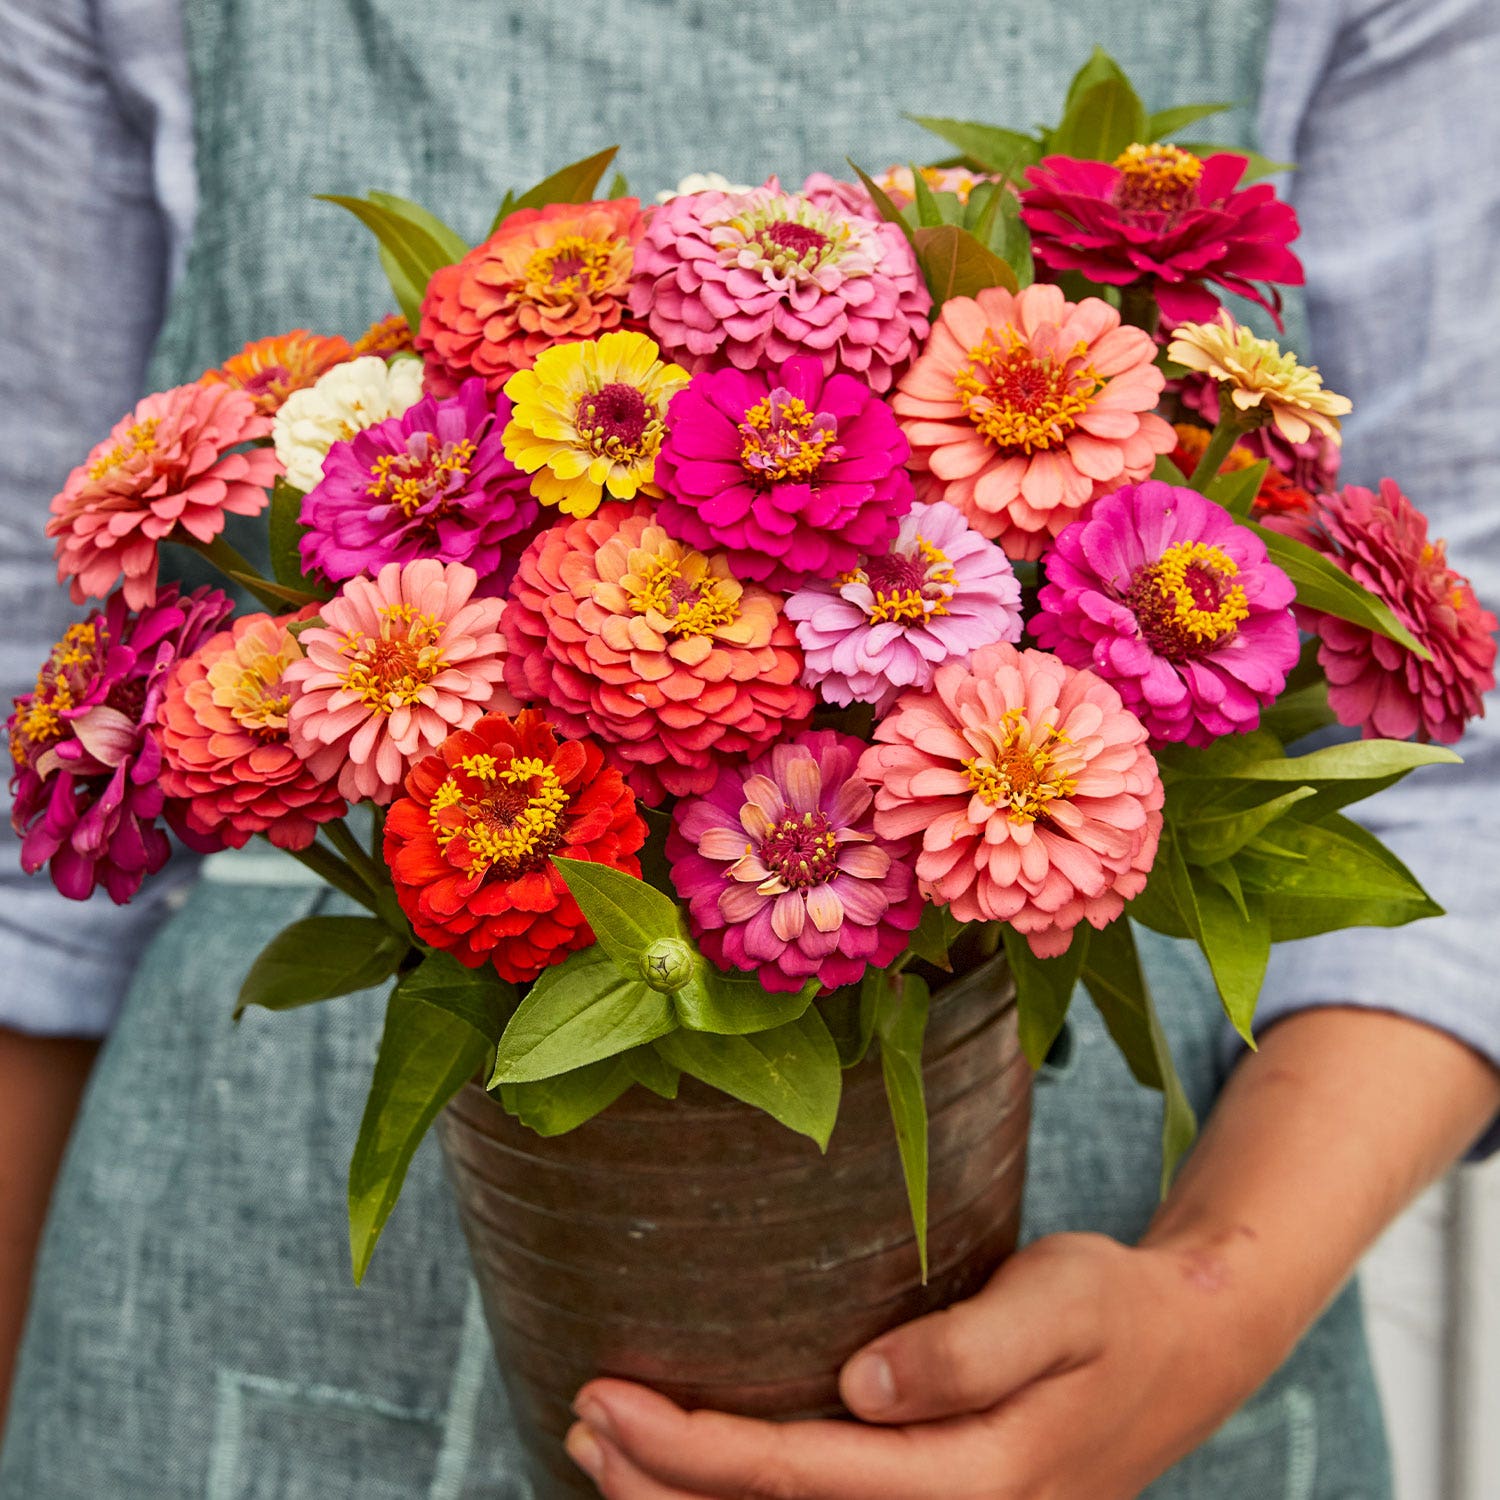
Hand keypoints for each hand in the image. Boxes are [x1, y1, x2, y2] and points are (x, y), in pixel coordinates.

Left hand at [564, 1228, 1287, 1499]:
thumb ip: (972, 1347)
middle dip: (663, 1486)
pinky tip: (691, 1471)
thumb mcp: (1062, 1301)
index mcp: (978, 1482)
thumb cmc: (1115, 1308)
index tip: (604, 1395)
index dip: (691, 1449)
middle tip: (578, 1416)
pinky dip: (744, 1498)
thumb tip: (864, 1387)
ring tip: (600, 1452)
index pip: (804, 1480)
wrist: (1185, 1353)